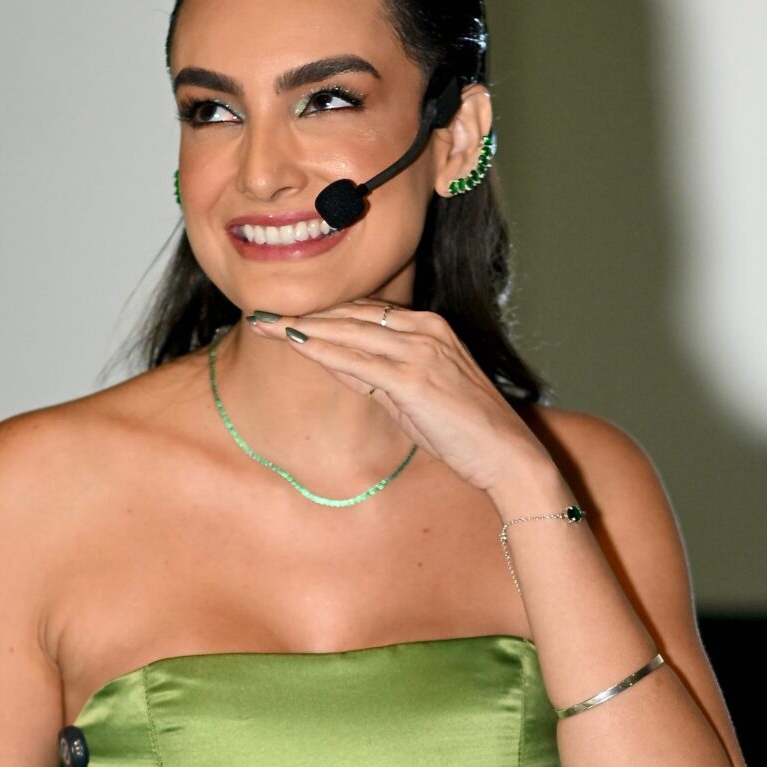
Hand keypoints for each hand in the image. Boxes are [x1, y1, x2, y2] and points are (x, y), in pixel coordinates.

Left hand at [247, 301, 559, 504]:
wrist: (506, 454)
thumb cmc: (463, 432)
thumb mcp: (413, 397)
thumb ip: (377, 377)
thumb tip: (335, 363)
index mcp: (429, 328)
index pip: (363, 312)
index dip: (322, 312)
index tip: (286, 314)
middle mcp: (425, 330)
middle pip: (350, 314)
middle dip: (302, 314)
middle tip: (260, 313)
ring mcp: (420, 350)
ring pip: (347, 331)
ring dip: (302, 327)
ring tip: (265, 324)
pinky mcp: (413, 378)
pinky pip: (357, 359)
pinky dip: (322, 350)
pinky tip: (294, 344)